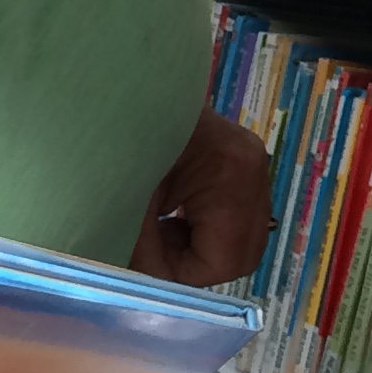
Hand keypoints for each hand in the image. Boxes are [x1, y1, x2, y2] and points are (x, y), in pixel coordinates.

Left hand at [133, 109, 272, 288]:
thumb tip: (150, 288)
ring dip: (201, 244)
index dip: (183, 273)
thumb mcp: (125, 199)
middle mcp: (254, 167)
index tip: (145, 260)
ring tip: (160, 228)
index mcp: (232, 175)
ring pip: (241, 235)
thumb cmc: (117, 135)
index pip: (226, 259)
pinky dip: (205, 224)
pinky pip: (235, 211)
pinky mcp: (241, 157)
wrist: (118, 84)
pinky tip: (171, 211)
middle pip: (244, 251)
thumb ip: (143, 252)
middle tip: (155, 248)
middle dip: (197, 262)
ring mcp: (252, 160)